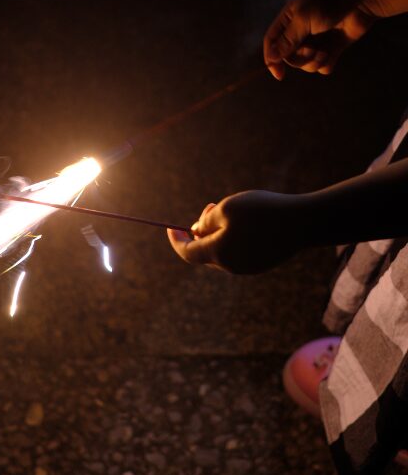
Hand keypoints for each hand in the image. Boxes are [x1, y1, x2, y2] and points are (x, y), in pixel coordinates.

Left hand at [167, 191, 306, 273]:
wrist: (305, 222)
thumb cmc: (263, 211)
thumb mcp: (227, 207)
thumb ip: (207, 220)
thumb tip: (197, 231)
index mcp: (219, 254)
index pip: (188, 253)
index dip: (176, 240)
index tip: (169, 228)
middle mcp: (231, 266)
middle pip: (204, 252)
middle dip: (201, 230)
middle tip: (210, 206)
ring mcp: (248, 267)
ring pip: (221, 250)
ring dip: (217, 232)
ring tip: (230, 210)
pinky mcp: (262, 263)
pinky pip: (237, 252)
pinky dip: (232, 237)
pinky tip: (246, 221)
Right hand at [263, 0, 378, 79]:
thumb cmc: (331, 1)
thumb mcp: (304, 19)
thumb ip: (287, 40)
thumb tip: (271, 58)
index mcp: (288, 19)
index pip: (272, 42)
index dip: (272, 59)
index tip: (279, 74)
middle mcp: (300, 31)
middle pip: (288, 56)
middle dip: (299, 59)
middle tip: (312, 51)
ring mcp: (316, 40)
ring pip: (305, 64)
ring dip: (313, 62)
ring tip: (325, 53)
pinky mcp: (332, 48)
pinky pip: (321, 66)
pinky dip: (325, 65)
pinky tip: (332, 56)